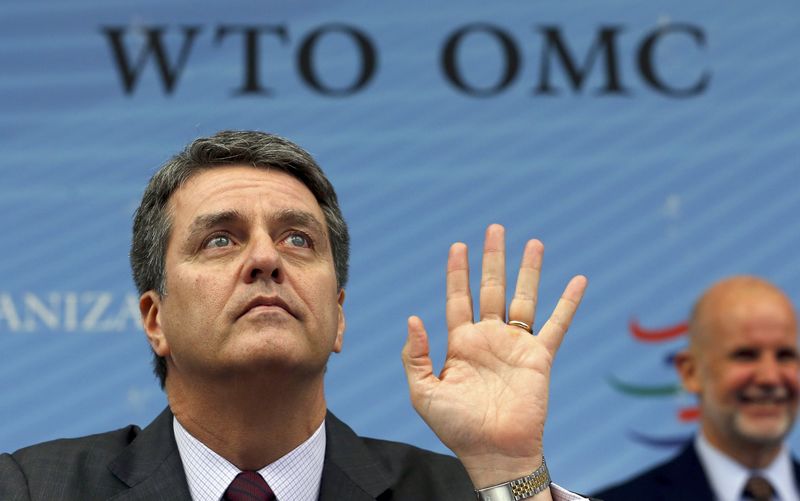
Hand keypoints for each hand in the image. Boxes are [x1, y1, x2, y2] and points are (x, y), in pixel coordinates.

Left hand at [401, 224, 586, 488]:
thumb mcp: (423, 392)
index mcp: (461, 343)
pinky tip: (578, 281)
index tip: (457, 246)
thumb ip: (415, 355)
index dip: (457, 272)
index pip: (458, 298)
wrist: (493, 453)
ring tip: (533, 243)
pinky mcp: (539, 357)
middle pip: (491, 288)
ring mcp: (515, 346)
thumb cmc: (456, 428)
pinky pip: (557, 324)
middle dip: (492, 259)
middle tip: (495, 228)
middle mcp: (489, 338)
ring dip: (529, 271)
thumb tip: (414, 317)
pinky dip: (568, 303)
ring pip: (524, 298)